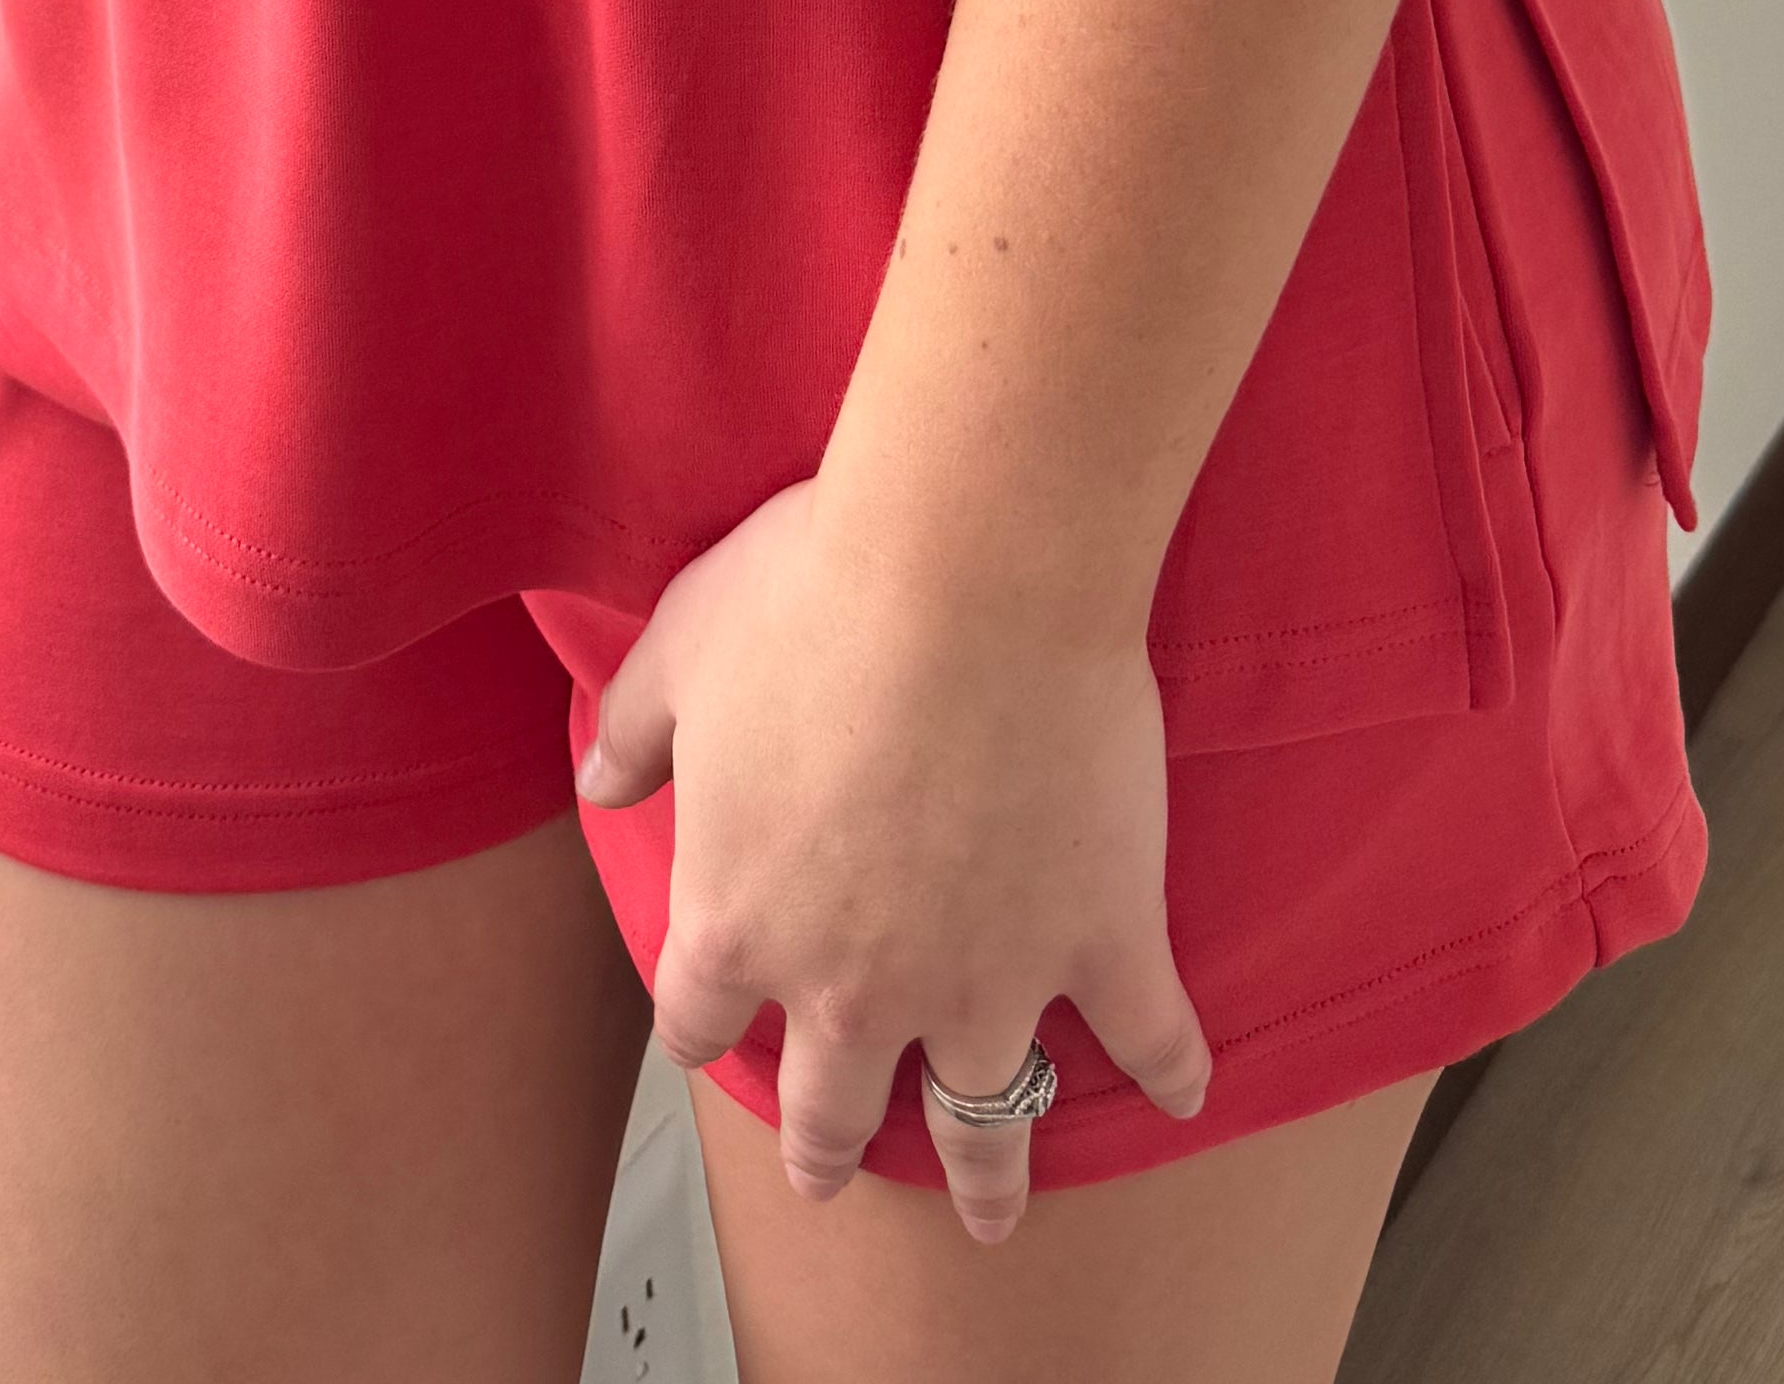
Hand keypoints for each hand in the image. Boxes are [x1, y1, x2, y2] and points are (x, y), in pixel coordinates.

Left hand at [571, 473, 1211, 1241]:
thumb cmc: (817, 594)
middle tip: (831, 1169)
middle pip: (829, 1108)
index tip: (712, 1029)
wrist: (969, 570)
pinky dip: (1171, 1070)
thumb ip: (633, 730)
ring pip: (983, 1117)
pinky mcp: (1101, 938)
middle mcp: (856, 984)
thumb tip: (599, 782)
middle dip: (826, 1147)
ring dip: (987, 1174)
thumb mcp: (681, 645)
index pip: (696, 1018)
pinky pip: (1147, 1033)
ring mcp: (986, 978)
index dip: (701, 1024)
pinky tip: (1183, 1097)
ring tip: (992, 1211)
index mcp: (742, 918)